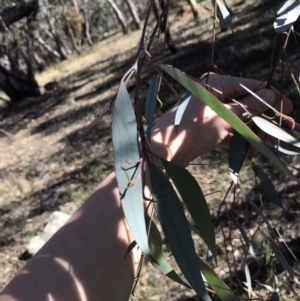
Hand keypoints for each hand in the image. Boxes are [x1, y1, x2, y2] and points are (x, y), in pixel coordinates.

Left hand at [151, 73, 293, 165]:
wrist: (165, 152)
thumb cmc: (193, 130)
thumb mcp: (226, 116)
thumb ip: (250, 107)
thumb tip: (272, 97)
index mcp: (216, 84)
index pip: (250, 87)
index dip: (271, 98)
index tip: (288, 109)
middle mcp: (213, 95)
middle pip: (246, 105)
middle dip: (264, 120)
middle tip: (285, 130)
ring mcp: (209, 113)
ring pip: (238, 120)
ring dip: (254, 133)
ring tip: (269, 145)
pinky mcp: (206, 129)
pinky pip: (228, 131)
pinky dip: (239, 140)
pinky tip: (251, 150)